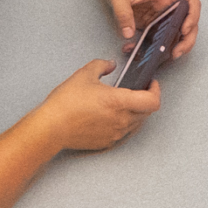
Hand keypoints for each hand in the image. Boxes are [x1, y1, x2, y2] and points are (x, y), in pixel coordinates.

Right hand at [37, 60, 163, 152]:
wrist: (51, 127)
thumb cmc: (66, 103)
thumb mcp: (84, 74)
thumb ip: (101, 65)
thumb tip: (110, 64)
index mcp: (120, 102)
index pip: (153, 101)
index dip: (156, 91)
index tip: (151, 84)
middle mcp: (122, 120)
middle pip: (148, 112)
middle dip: (146, 100)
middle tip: (139, 90)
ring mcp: (116, 134)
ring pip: (137, 123)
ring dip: (137, 112)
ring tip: (124, 102)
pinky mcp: (108, 143)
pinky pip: (124, 133)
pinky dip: (124, 123)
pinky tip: (113, 116)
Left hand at [103, 0, 196, 54]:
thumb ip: (122, 14)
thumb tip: (128, 35)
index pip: (191, 3)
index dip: (192, 17)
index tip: (184, 29)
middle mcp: (168, 7)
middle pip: (187, 25)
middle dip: (186, 41)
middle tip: (175, 53)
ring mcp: (161, 18)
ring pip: (174, 36)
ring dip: (170, 49)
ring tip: (159, 60)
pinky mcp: (151, 26)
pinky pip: (157, 41)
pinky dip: (150, 50)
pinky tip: (136, 53)